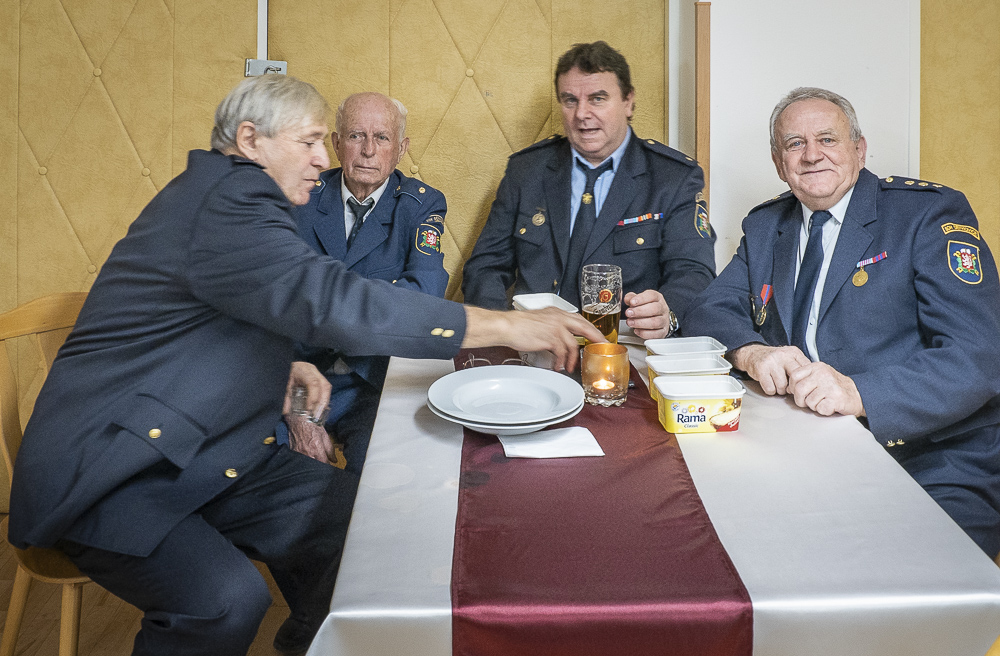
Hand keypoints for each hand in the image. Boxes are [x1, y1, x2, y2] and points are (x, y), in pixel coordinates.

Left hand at [283, 361, 331, 419]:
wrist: (286, 363)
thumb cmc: (284, 372)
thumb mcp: (283, 385)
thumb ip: (286, 398)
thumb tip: (286, 412)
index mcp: (303, 371)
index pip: (313, 383)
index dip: (313, 397)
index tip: (309, 410)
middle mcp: (313, 371)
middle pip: (324, 385)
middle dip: (322, 402)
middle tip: (317, 416)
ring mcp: (317, 373)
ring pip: (327, 387)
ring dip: (324, 402)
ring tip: (319, 414)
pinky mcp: (319, 377)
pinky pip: (325, 388)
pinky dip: (323, 399)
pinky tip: (320, 409)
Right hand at [286, 414, 335, 462]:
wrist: (299, 420)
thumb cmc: (313, 426)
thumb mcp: (325, 436)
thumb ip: (330, 450)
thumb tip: (334, 460)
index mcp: (316, 449)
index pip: (324, 464)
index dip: (328, 467)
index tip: (329, 468)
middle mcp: (307, 453)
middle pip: (315, 466)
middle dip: (320, 467)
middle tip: (322, 465)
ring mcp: (299, 453)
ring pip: (307, 465)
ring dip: (311, 465)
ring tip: (314, 461)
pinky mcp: (293, 452)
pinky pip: (299, 460)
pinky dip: (303, 461)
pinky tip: (306, 457)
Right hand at [462, 306, 604, 371]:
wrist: (508, 326)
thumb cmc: (519, 325)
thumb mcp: (540, 320)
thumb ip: (553, 326)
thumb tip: (560, 339)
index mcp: (557, 312)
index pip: (580, 319)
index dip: (590, 329)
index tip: (597, 336)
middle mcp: (559, 318)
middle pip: (585, 328)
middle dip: (596, 338)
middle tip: (602, 347)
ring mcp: (556, 328)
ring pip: (574, 344)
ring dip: (574, 358)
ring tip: (571, 366)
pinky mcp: (551, 338)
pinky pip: (562, 353)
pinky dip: (562, 361)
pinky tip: (558, 366)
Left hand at [624, 290, 670, 338]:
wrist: (657, 318)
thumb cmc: (646, 307)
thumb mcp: (639, 300)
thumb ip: (631, 298)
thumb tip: (627, 299)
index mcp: (657, 298)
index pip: (652, 296)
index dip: (641, 299)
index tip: (631, 302)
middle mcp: (662, 308)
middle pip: (655, 309)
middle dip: (640, 311)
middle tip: (628, 313)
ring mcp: (664, 321)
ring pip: (656, 322)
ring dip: (640, 323)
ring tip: (630, 322)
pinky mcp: (663, 332)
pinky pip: (656, 334)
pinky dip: (645, 333)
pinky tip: (636, 330)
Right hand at [730, 343, 810, 394]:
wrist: (753, 353)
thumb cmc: (774, 359)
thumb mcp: (790, 357)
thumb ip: (800, 366)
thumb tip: (812, 380)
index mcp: (793, 352)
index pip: (806, 369)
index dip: (804, 380)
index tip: (801, 384)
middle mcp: (783, 355)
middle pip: (795, 378)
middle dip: (793, 387)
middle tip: (790, 388)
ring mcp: (771, 362)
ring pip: (782, 386)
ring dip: (780, 390)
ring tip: (778, 384)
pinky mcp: (761, 369)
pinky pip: (770, 388)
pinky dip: (771, 390)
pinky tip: (770, 384)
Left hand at [787, 361, 865, 416]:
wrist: (858, 394)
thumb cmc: (834, 387)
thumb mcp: (819, 376)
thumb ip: (804, 379)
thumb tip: (787, 388)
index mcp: (817, 367)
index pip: (794, 376)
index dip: (793, 387)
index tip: (799, 392)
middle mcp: (823, 374)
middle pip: (798, 389)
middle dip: (801, 400)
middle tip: (809, 402)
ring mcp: (830, 386)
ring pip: (809, 401)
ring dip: (814, 406)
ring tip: (823, 401)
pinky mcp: (836, 398)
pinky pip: (820, 409)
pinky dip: (823, 411)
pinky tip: (830, 406)